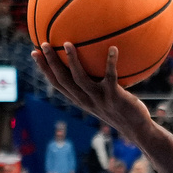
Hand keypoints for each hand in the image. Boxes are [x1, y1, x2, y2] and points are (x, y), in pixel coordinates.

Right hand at [31, 43, 151, 136]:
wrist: (137, 129)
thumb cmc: (122, 111)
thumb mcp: (104, 100)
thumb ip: (97, 85)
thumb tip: (96, 63)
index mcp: (81, 100)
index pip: (57, 84)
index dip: (45, 69)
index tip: (35, 53)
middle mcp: (86, 100)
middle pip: (62, 80)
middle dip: (51, 63)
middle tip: (43, 44)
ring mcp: (99, 99)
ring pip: (80, 79)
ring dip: (72, 61)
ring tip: (68, 43)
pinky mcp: (114, 97)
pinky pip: (111, 76)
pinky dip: (111, 62)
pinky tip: (113, 48)